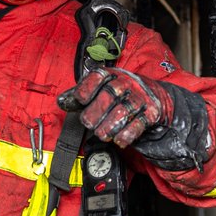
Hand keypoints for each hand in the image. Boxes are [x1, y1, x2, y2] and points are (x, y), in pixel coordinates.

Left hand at [57, 67, 173, 146]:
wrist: (154, 95)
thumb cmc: (121, 93)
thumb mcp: (101, 88)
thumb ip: (80, 95)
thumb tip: (62, 102)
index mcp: (111, 75)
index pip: (98, 76)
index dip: (86, 89)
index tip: (79, 100)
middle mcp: (127, 83)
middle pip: (110, 95)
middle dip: (95, 112)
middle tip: (88, 123)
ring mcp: (140, 97)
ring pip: (124, 111)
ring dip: (109, 126)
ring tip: (101, 134)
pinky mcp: (151, 112)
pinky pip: (139, 124)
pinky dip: (127, 134)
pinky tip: (118, 140)